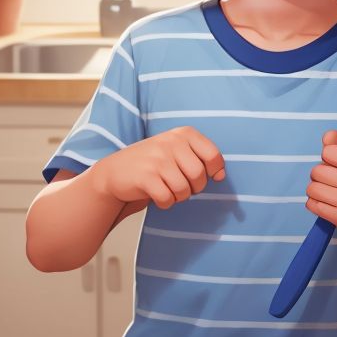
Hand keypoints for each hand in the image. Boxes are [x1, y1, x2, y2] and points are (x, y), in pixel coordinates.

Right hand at [90, 126, 225, 209]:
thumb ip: (201, 158)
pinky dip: (165, 203)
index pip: (213, 155)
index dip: (214, 171)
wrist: (115, 172)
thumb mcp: (177, 151)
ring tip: (167, 189)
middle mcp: (171, 142)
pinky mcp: (146, 177)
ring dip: (178, 197)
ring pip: (184, 190)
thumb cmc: (153, 163)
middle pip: (199, 176)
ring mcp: (157, 159)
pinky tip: (156, 195)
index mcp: (184, 133)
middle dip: (194, 188)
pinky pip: (168, 199)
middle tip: (181, 185)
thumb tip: (221, 175)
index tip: (206, 176)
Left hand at [305, 130, 336, 243]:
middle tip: (334, 177)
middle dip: (322, 172)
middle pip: (318, 170)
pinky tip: (329, 202)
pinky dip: (316, 202)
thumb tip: (327, 136)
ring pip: (313, 188)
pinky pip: (313, 205)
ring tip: (330, 189)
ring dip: (317, 187)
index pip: (329, 151)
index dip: (331, 154)